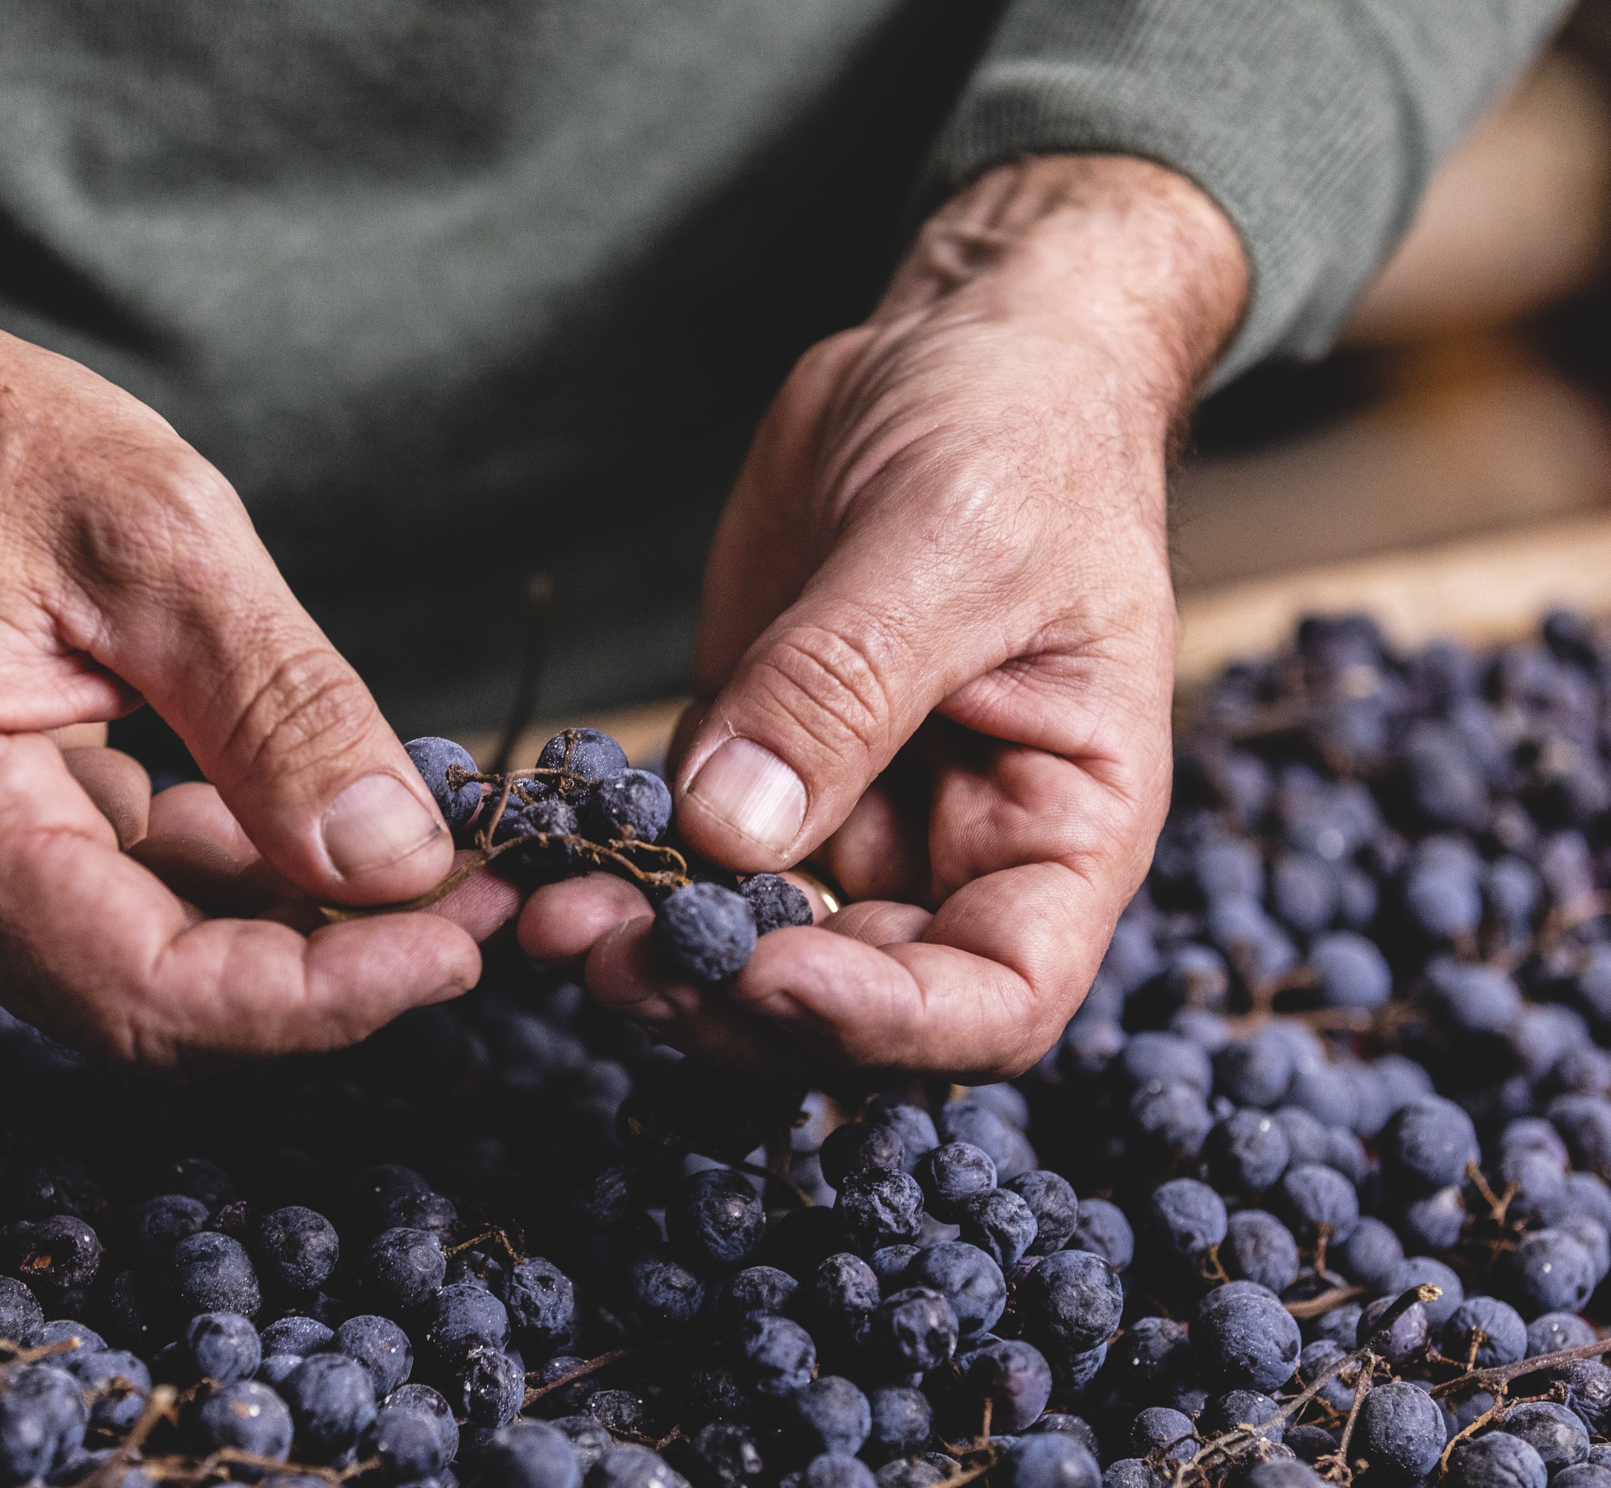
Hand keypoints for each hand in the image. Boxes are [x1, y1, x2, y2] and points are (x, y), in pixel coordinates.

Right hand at [0, 118, 488, 1064]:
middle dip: (325, 968)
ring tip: (413, 847)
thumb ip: (281, 712)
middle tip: (468, 901)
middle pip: (159, 1002)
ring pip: (147, 966)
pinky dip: (221, 877)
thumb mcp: (159, 538)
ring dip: (284, 923)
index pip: (161, 992)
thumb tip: (398, 863)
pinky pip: (114, 911)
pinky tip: (301, 816)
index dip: (327, 997)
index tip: (457, 946)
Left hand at [522, 156, 1245, 1078]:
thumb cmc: (1022, 433)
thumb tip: (735, 831)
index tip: (767, 974)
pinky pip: (682, 855)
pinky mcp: (754, 766)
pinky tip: (546, 857)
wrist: (965, 344)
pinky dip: (616, 873)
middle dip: (730, 996)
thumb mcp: (950, 546)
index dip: (885, 1021)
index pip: (999, 997)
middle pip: (854, 999)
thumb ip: (845, 690)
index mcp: (1064, 827)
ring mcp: (850, 818)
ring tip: (553, 921)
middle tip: (610, 958)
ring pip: (750, 944)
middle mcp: (960, 852)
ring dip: (653, 952)